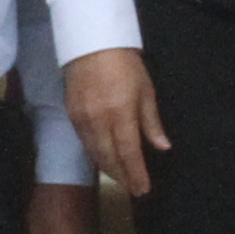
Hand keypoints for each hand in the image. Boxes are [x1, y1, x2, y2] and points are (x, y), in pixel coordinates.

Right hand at [61, 47, 167, 200]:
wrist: (91, 43)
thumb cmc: (125, 64)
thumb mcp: (145, 90)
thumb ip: (151, 122)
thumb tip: (162, 147)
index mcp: (121, 114)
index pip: (129, 153)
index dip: (136, 174)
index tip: (143, 190)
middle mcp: (99, 121)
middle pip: (110, 158)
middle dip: (122, 177)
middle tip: (132, 189)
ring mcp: (82, 119)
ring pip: (95, 154)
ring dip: (109, 169)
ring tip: (121, 179)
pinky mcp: (72, 115)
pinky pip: (85, 143)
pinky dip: (96, 155)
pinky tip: (104, 160)